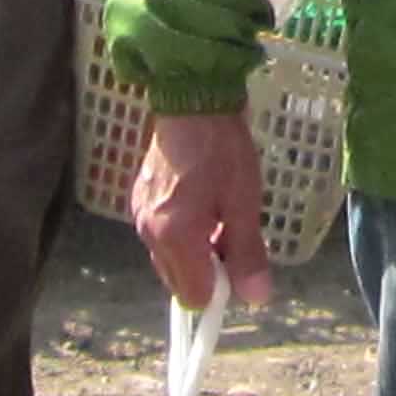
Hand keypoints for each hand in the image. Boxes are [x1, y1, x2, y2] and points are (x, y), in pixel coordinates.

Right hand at [135, 108, 274, 309]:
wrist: (191, 98)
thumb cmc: (222, 149)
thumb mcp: (244, 202)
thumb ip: (247, 253)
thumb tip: (255, 297)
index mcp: (173, 237)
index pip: (195, 297)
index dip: (221, 289)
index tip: (239, 263)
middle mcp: (149, 233)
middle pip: (180, 282)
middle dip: (207, 271)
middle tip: (231, 233)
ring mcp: (140, 215)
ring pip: (170, 260)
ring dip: (195, 252)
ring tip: (218, 213)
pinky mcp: (140, 199)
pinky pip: (162, 236)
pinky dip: (181, 233)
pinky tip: (201, 202)